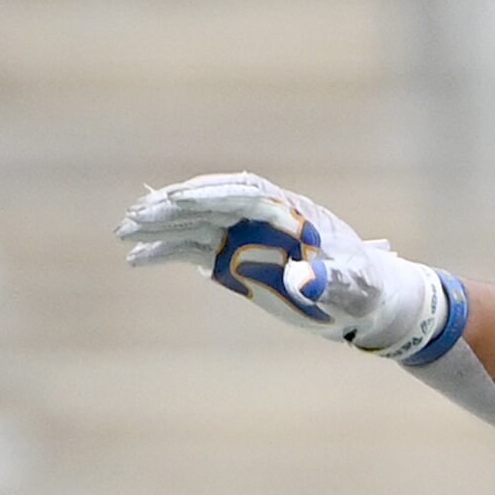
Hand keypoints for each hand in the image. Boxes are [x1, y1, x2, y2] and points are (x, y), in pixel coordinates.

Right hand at [118, 172, 451, 359]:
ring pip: (196, 224)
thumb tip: (304, 281)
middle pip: (212, 203)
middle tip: (136, 216)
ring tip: (124, 231)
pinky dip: (166, 253)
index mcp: (292, 212)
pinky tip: (137, 259)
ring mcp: (246, 238)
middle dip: (174, 207)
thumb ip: (331, 281)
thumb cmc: (367, 288)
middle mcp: (263, 219)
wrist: (371, 302)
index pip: (245, 192)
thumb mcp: (355, 286)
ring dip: (161, 226)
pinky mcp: (235, 261)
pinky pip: (194, 251)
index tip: (178, 199)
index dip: (211, 193)